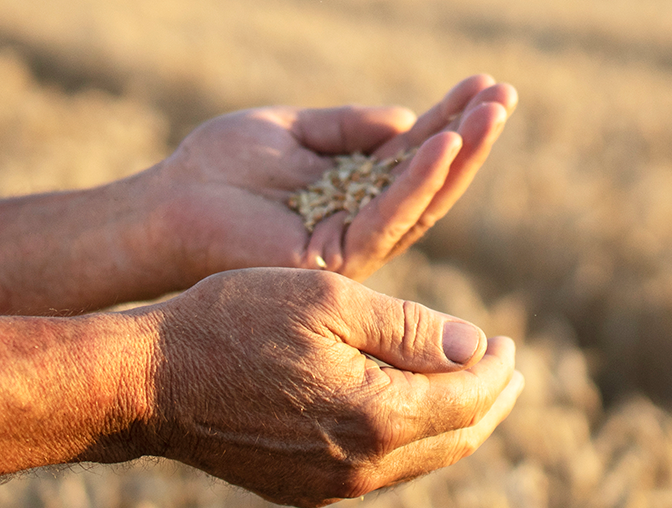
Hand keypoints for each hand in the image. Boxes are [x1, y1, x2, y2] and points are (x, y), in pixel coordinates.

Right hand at [99, 268, 522, 507]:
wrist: (148, 383)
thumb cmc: (233, 322)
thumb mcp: (329, 301)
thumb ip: (411, 327)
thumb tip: (477, 348)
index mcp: (378, 416)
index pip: (469, 398)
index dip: (497, 367)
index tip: (507, 340)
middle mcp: (363, 466)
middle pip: (456, 439)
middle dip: (489, 401)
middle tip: (507, 368)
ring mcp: (331, 487)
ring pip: (421, 460)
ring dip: (453, 422)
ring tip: (467, 387)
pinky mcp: (304, 489)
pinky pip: (380, 470)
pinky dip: (408, 438)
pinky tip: (405, 409)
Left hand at [143, 75, 516, 281]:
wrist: (165, 206)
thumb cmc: (217, 168)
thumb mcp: (292, 129)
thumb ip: (347, 125)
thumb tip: (408, 118)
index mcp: (354, 191)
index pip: (415, 155)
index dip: (451, 119)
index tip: (485, 84)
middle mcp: (361, 222)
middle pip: (432, 181)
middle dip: (471, 138)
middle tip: (506, 95)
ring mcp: (352, 246)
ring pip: (421, 201)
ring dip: (459, 155)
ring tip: (490, 113)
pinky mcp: (334, 259)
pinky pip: (387, 217)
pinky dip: (417, 181)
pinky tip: (442, 145)